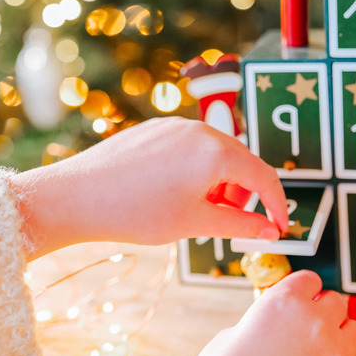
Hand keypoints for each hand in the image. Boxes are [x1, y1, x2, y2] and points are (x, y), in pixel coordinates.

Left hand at [10, 117, 288, 258]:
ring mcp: (174, 126)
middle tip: (229, 221)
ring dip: (219, 182)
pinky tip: (172, 193)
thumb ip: (240, 224)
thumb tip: (269, 230)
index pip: (264, 176)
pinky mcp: (153, 128)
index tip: (278, 226)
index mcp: (216, 152)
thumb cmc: (135, 212)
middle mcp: (199, 130)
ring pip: (214, 153)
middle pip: (241, 161)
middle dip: (244, 194)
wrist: (76, 196)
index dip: (277, 204)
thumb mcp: (195, 223)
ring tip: (196, 209)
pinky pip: (189, 147)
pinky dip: (195, 170)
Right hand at [181, 270, 355, 355]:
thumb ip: (258, 324)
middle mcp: (313, 321)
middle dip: (324, 311)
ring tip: (320, 349)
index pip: (309, 279)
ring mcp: (332, 352)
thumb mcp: (230, 337)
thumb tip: (271, 329)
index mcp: (282, 301)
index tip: (302, 297)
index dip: (303, 290)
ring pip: (355, 329)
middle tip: (309, 325)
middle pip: (337, 301)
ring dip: (340, 335)